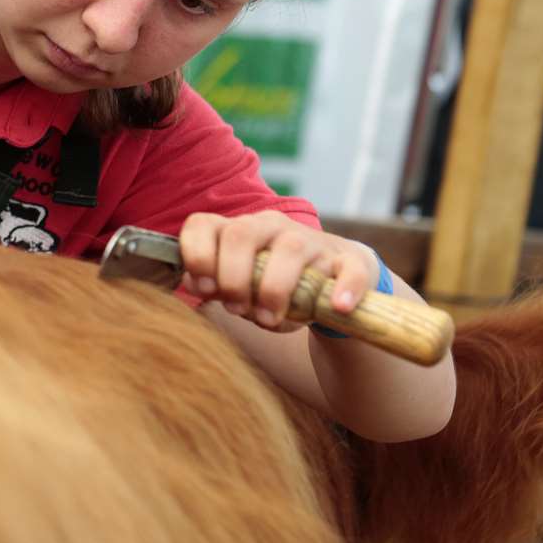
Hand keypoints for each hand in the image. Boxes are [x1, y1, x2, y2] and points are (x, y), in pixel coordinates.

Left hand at [177, 211, 377, 330]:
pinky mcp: (350, 260)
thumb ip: (213, 284)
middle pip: (241, 234)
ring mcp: (312, 241)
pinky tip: (338, 306)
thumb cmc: (273, 286)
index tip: (203, 287)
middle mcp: (271, 227)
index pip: (203, 224)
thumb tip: (192, 283)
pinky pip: (349, 270)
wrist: (333, 286)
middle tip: (237, 309)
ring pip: (290, 249)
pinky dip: (343, 288)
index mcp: (237, 230)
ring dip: (274, 290)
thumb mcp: (240, 286)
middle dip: (232, 277)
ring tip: (270, 318)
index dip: (196, 255)